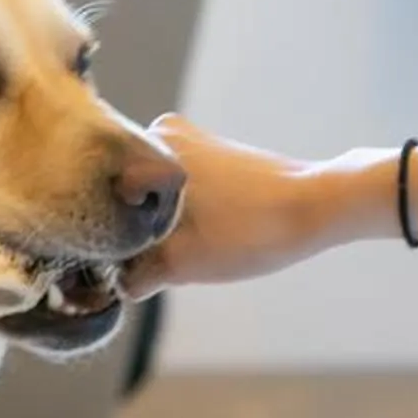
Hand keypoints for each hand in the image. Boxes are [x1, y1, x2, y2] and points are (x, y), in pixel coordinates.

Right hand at [121, 115, 363, 297]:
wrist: (317, 209)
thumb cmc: (249, 231)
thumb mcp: (181, 264)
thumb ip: (136, 275)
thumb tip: (116, 286)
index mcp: (148, 146)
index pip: (100, 194)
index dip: (105, 233)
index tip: (115, 263)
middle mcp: (164, 131)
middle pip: (126, 192)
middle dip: (133, 228)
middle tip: (146, 262)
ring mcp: (191, 139)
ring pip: (153, 191)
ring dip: (158, 223)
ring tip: (175, 250)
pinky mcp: (214, 151)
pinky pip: (177, 186)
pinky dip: (181, 213)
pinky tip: (197, 235)